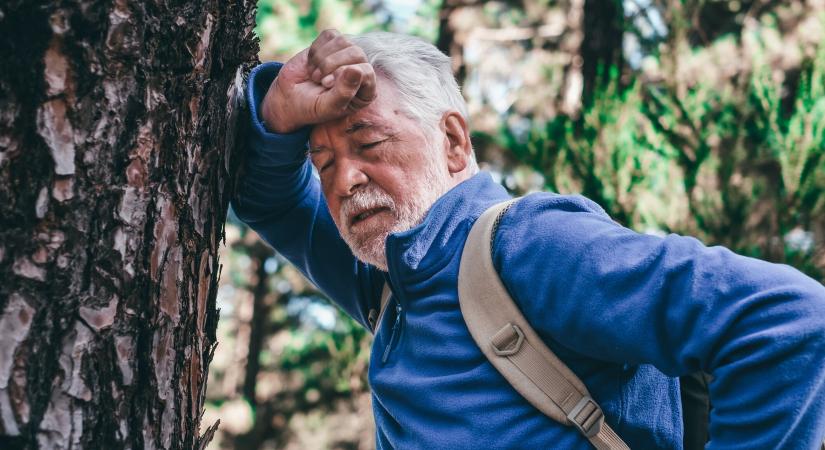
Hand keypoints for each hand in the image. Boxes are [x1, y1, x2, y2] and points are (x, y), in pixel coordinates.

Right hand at [260, 29, 376, 133]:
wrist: (289, 97)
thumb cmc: (311, 107)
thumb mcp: (327, 107)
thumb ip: (344, 92)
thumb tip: (356, 69)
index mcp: (365, 91)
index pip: (367, 72)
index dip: (345, 75)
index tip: (326, 84)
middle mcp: (360, 71)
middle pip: (357, 53)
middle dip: (332, 65)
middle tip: (319, 80)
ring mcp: (347, 55)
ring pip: (343, 41)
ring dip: (322, 59)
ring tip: (315, 75)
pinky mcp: (333, 44)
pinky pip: (330, 35)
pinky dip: (316, 50)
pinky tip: (312, 64)